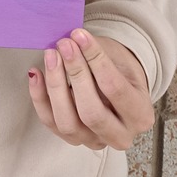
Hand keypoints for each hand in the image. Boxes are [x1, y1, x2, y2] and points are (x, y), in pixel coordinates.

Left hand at [28, 29, 154, 150]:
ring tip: (51, 56)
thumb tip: (73, 40)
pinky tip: (36, 73)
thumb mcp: (119, 59)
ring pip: (68, 123)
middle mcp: (120, 136)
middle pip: (91, 113)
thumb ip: (99, 53)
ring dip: (56, 86)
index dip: (95, 60)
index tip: (79, 36)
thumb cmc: (120, 71)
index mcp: (140, 115)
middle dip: (75, 74)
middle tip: (65, 45)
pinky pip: (50, 122)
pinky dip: (40, 98)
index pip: (115, 89)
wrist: (118, 86)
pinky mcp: (72, 139)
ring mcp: (94, 141)